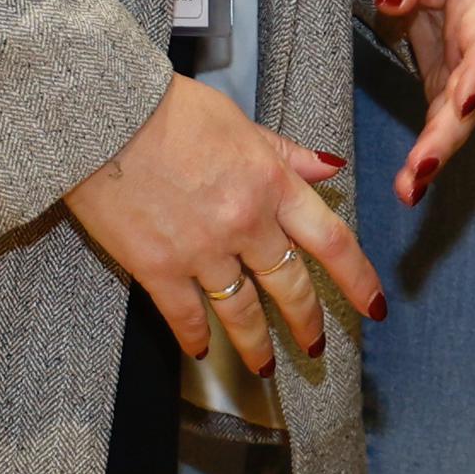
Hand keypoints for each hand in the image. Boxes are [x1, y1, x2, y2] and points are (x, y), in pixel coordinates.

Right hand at [63, 74, 381, 376]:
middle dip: (307, 322)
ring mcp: (203, 251)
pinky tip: (201, 350)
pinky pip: (186, 317)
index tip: (371, 305)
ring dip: (257, 344)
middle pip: (290, 286)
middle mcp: (245, 223)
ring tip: (264, 365)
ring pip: (243, 312)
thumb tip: (329, 166)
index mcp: (270, 183)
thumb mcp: (238, 123)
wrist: (103, 115)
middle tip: (314, 346)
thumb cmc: (167, 108)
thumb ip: (284, 153)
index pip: (331, 240)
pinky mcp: (159, 268)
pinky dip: (196, 338)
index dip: (357, 279)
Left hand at [376, 0, 474, 203]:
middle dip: (447, 137)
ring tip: (408, 190)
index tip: (460, 103)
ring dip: (436, 156)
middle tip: (418, 171)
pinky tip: (408, 183)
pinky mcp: (446, 84)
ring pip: (458, 121)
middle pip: (472, 100)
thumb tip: (388, 0)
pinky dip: (427, 152)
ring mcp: (466, 71)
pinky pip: (440, 122)